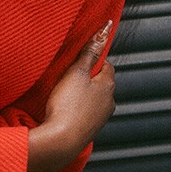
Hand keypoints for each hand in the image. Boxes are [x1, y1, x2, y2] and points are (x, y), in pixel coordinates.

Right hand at [27, 21, 115, 171]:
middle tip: (68, 77)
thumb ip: (90, 51)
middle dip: (87, 79)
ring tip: (64, 95)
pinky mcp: (90, 130)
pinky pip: (85, 113)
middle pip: (100, 83)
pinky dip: (77, 110)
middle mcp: (109, 102)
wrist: (61, 140)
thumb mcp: (76, 72)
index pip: (106, 65)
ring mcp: (101, 118)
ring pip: (93, 99)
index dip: (92, 61)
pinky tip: (64, 110)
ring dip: (82, 95)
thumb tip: (105, 31)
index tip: (78, 61)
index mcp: (108, 85)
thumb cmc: (68, 106)